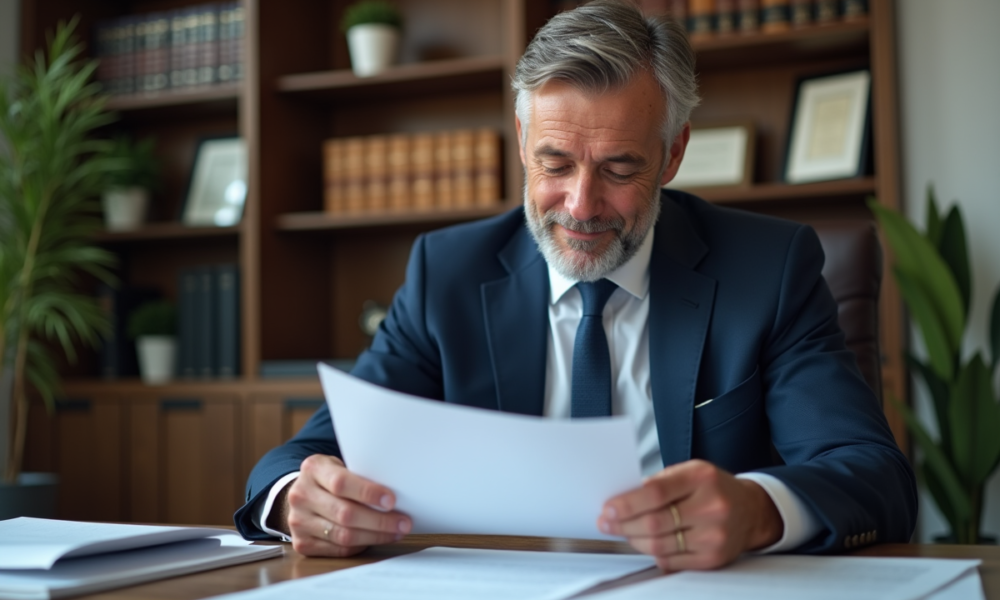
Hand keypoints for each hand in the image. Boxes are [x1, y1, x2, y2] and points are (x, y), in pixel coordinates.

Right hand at [280, 454, 411, 556]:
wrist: (302, 494)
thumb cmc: (330, 478)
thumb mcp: (340, 466)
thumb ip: (360, 475)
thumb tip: (397, 493)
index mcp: (313, 469)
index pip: (341, 483)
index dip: (368, 493)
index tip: (392, 501)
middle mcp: (301, 495)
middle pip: (345, 513)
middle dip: (379, 521)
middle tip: (403, 523)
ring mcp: (298, 521)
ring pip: (343, 535)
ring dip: (375, 536)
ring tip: (395, 532)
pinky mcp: (302, 542)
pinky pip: (338, 549)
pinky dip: (361, 546)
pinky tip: (376, 539)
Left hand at [597, 459, 782, 570]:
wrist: (751, 511)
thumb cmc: (712, 488)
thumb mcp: (689, 471)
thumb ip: (659, 482)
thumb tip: (621, 500)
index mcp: (702, 478)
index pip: (656, 493)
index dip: (627, 504)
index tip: (608, 508)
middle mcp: (712, 507)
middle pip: (655, 523)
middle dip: (623, 524)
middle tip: (606, 523)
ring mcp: (714, 536)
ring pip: (659, 545)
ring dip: (634, 540)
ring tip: (623, 532)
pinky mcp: (713, 559)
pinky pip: (671, 561)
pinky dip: (652, 553)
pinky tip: (644, 543)